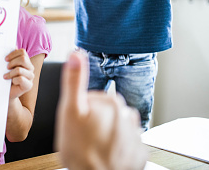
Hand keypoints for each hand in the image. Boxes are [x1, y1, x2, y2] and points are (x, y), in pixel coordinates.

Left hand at [3, 49, 33, 99]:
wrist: (7, 92)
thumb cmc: (7, 79)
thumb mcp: (8, 66)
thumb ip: (11, 57)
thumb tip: (13, 45)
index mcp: (26, 61)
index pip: (23, 52)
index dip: (13, 54)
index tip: (5, 59)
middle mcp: (30, 68)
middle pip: (23, 58)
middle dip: (12, 62)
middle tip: (7, 67)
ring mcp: (30, 77)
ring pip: (20, 69)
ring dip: (10, 73)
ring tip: (6, 76)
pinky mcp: (29, 85)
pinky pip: (20, 79)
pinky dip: (13, 80)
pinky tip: (11, 82)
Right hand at [55, 51, 147, 169]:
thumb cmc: (81, 149)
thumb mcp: (70, 110)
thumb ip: (74, 81)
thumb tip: (76, 54)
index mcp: (111, 102)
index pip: (93, 98)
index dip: (81, 110)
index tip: (77, 123)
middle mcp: (127, 116)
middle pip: (106, 113)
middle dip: (95, 122)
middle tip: (82, 136)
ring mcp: (135, 136)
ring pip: (117, 128)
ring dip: (107, 135)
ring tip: (93, 147)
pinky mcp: (139, 154)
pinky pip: (126, 145)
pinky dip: (117, 149)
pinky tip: (105, 154)